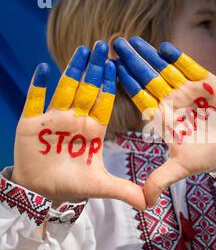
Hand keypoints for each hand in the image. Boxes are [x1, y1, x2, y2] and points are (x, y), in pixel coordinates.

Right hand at [12, 41, 145, 209]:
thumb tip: (150, 205)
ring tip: (82, 49)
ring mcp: (53, 119)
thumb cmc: (73, 185)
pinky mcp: (30, 124)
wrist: (43, 192)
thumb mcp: (101, 186)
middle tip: (104, 45)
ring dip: (72, 69)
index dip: (110, 83)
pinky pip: (33, 101)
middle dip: (95, 68)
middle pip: (87, 89)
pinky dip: (36, 87)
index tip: (118, 64)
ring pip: (64, 89)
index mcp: (93, 129)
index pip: (104, 101)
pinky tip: (42, 69)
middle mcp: (75, 120)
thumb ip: (125, 191)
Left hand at [114, 37, 215, 205]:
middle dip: (132, 62)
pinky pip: (189, 68)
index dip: (126, 84)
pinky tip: (164, 47)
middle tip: (115, 44)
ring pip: (165, 69)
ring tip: (133, 41)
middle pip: (148, 78)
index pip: (140, 98)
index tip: (110, 70)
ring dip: (149, 56)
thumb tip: (144, 204)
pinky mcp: (205, 82)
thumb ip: (161, 180)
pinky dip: (179, 58)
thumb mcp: (182, 167)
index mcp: (162, 117)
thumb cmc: (207, 154)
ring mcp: (187, 90)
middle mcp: (171, 100)